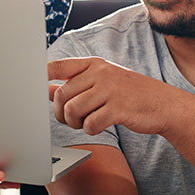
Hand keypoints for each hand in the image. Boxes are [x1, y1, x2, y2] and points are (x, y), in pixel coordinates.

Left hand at [48, 57, 175, 135]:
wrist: (162, 104)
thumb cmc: (128, 94)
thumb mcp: (103, 82)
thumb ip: (76, 84)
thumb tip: (46, 89)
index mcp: (94, 64)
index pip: (59, 66)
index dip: (41, 75)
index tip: (32, 84)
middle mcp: (101, 73)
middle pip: (62, 94)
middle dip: (59, 112)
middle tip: (68, 119)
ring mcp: (110, 90)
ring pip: (73, 110)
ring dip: (74, 122)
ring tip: (84, 123)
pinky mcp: (119, 108)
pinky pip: (91, 124)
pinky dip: (90, 129)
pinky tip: (98, 126)